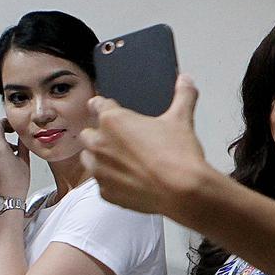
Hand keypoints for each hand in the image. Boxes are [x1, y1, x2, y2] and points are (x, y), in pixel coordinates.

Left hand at [0, 118, 29, 199]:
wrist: (7, 199)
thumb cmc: (17, 183)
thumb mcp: (24, 161)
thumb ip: (23, 145)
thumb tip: (24, 136)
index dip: (5, 123)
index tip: (13, 125)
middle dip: (0, 129)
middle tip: (11, 132)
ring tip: (12, 148)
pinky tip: (6, 158)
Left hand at [80, 74, 205, 213]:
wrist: (182, 192)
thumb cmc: (177, 158)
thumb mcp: (181, 119)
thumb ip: (182, 95)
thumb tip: (185, 81)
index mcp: (113, 120)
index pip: (97, 104)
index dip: (103, 106)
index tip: (105, 108)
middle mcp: (100, 144)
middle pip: (89, 133)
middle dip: (101, 135)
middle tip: (122, 140)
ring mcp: (100, 170)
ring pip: (90, 160)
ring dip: (101, 158)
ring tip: (124, 162)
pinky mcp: (106, 193)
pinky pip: (102, 184)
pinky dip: (112, 182)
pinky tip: (130, 181)